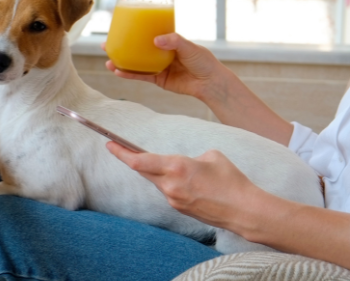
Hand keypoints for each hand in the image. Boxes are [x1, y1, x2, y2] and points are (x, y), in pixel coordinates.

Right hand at [102, 33, 225, 99]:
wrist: (211, 83)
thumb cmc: (204, 62)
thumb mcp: (190, 47)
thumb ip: (173, 41)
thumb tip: (155, 40)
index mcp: (167, 42)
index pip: (146, 34)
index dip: (133, 31)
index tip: (118, 27)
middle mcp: (160, 53)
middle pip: (136, 49)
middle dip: (120, 47)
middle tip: (105, 44)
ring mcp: (158, 66)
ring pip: (136, 64)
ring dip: (121, 63)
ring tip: (108, 62)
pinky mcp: (159, 80)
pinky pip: (141, 76)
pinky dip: (129, 75)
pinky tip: (118, 72)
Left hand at [105, 141, 261, 230]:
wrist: (244, 211)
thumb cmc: (231, 180)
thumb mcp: (211, 156)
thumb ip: (190, 157)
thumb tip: (184, 164)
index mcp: (177, 167)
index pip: (140, 161)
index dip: (121, 152)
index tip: (109, 143)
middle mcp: (170, 184)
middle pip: (143, 170)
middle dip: (131, 158)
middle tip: (119, 148)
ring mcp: (174, 199)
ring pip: (157, 181)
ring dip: (157, 171)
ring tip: (174, 166)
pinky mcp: (180, 208)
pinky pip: (168, 191)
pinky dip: (171, 183)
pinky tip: (188, 181)